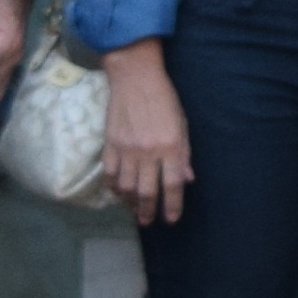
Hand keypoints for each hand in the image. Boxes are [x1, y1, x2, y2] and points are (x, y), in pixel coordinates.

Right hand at [101, 40, 193, 226]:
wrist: (135, 76)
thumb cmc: (164, 98)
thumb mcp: (182, 123)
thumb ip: (184, 153)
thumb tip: (188, 179)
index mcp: (170, 146)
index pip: (172, 184)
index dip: (172, 205)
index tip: (171, 219)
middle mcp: (148, 151)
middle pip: (146, 191)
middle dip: (148, 211)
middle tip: (148, 221)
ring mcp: (126, 148)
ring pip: (126, 187)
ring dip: (130, 203)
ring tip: (134, 210)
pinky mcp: (110, 143)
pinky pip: (110, 173)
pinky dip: (113, 186)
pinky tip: (118, 192)